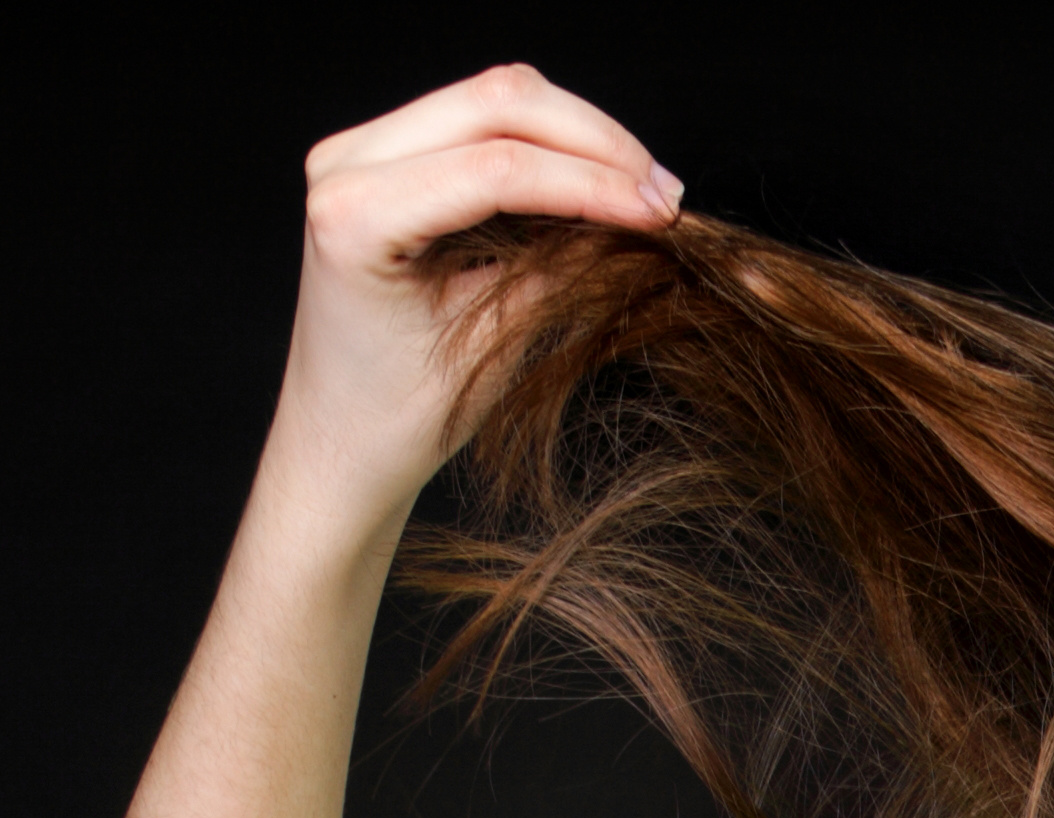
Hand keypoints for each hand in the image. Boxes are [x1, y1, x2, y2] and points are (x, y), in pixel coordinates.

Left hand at [268, 66, 680, 539]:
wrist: (341, 435)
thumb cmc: (401, 413)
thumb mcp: (491, 343)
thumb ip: (557, 270)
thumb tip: (636, 225)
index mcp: (353, 216)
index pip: (495, 168)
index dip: (592, 182)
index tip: (664, 215)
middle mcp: (347, 163)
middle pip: (496, 103)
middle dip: (596, 142)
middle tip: (666, 197)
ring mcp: (363, 149)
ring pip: (496, 100)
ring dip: (582, 136)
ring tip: (645, 191)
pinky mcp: (390, 155)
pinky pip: (482, 123)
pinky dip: (552, 146)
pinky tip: (600, 185)